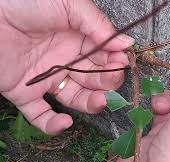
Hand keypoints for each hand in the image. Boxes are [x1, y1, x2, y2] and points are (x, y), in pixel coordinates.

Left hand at [0, 0, 133, 134]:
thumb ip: (98, 24)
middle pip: (94, 79)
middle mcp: (66, 61)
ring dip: (91, 104)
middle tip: (112, 79)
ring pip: (75, 99)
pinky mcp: (25, 93)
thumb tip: (127, 43)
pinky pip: (40, 114)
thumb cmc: (27, 3)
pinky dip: (52, 124)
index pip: (105, 57)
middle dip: (108, 82)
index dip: (116, 62)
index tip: (122, 62)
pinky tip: (65, 122)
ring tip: (100, 102)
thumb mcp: (69, 4)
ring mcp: (47, 78)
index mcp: (78, 41)